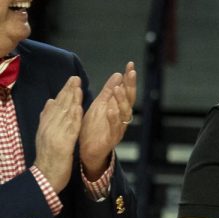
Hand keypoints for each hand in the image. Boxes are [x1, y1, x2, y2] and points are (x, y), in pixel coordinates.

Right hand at [33, 77, 82, 191]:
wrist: (45, 176)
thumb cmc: (49, 157)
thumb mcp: (46, 136)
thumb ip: (48, 119)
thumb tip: (49, 101)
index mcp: (46, 126)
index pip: (55, 106)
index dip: (63, 92)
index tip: (71, 81)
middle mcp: (49, 128)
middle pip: (59, 107)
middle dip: (68, 91)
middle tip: (75, 78)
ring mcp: (55, 135)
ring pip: (65, 114)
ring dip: (72, 100)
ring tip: (78, 87)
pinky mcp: (63, 144)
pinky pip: (69, 128)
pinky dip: (74, 117)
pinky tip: (79, 108)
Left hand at [79, 62, 135, 178]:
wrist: (87, 152)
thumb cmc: (94, 128)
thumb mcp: (99, 106)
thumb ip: (108, 92)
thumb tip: (117, 74)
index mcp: (118, 108)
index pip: (126, 90)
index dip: (128, 78)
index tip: (130, 65)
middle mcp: (122, 117)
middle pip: (129, 99)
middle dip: (130, 86)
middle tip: (130, 72)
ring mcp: (118, 128)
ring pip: (124, 113)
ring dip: (121, 100)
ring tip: (118, 88)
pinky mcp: (111, 139)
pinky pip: (115, 128)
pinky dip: (114, 118)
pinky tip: (111, 109)